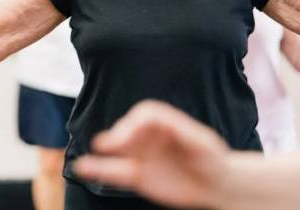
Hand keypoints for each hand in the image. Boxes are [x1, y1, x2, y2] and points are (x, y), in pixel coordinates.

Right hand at [73, 100, 228, 208]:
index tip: (131, 137)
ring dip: (103, 151)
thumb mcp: (203, 143)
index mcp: (165, 122)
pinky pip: (116, 171)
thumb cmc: (213, 160)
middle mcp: (150, 136)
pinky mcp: (137, 175)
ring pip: (117, 150)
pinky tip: (83, 168)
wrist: (217, 184)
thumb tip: (166, 127)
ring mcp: (142, 155)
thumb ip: (184, 132)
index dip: (136, 123)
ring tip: (87, 158)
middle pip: (128, 128)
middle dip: (118, 136)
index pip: (145, 114)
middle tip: (111, 146)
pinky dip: (99, 170)